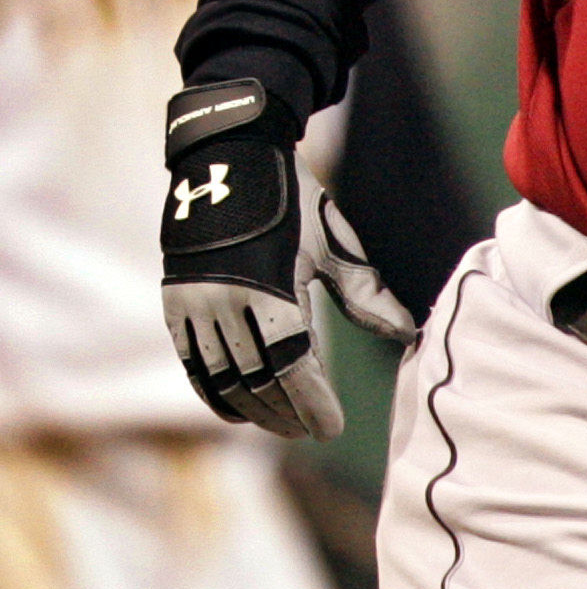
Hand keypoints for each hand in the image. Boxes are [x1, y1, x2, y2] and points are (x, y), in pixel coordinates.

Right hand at [161, 79, 414, 439]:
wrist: (231, 159)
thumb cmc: (294, 202)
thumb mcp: (333, 245)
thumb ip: (366, 295)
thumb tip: (408, 333)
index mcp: (272, 292)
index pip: (294, 367)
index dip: (313, 402)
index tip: (331, 428)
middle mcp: (228, 306)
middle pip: (258, 380)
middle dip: (286, 411)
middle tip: (310, 429)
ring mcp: (196, 308)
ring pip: (223, 380)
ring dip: (252, 409)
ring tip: (281, 425)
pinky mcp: (175, 305)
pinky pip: (194, 365)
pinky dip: (215, 393)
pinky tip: (237, 409)